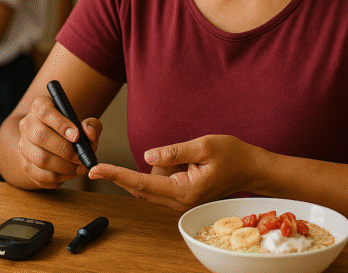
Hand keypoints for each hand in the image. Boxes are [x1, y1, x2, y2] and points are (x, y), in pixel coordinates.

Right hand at [16, 95, 102, 188]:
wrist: (53, 144)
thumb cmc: (71, 131)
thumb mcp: (83, 123)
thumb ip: (91, 125)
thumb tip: (90, 134)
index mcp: (40, 107)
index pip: (45, 112)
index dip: (61, 124)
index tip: (76, 136)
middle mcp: (27, 125)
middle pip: (41, 136)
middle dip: (65, 150)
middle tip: (81, 157)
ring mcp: (24, 146)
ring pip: (40, 158)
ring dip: (64, 166)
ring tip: (80, 167)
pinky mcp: (25, 165)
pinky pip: (41, 175)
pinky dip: (59, 177)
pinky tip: (71, 173)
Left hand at [88, 135, 253, 211]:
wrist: (252, 169)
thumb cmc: (232, 155)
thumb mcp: (203, 146)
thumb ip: (173, 152)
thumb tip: (147, 156)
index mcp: (183, 191)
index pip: (140, 182)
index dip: (116, 174)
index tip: (95, 170)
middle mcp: (178, 201)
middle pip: (141, 185)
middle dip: (138, 169)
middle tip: (142, 160)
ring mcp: (179, 201)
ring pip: (152, 181)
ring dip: (163, 164)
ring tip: (191, 157)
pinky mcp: (180, 195)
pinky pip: (161, 180)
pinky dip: (167, 168)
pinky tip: (189, 163)